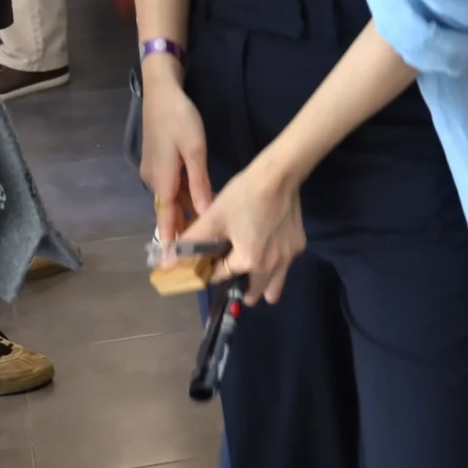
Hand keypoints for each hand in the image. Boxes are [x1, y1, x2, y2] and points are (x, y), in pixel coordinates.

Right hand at [140, 70, 215, 249]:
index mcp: (162, 182)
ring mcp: (154, 171)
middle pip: (168, 213)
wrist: (161, 91)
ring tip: (205, 233)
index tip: (176, 267)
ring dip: (185, 215)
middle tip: (201, 252)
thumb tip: (205, 214)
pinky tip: (198, 203)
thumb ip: (200, 184)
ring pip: (171, 200)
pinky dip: (183, 199)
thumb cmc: (179, 120)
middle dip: (182, 232)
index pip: (166, 222)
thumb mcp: (195, 151)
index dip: (171, 245)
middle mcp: (154, 181)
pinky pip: (171, 188)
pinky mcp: (157, 162)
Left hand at [180, 155, 306, 305]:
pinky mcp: (299, 245)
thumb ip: (191, 242)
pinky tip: (269, 245)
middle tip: (232, 271)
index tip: (208, 264)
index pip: (222, 277)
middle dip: (240, 288)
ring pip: (274, 287)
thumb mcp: (213, 217)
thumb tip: (168, 260)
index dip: (211, 272)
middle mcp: (271, 266)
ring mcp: (288, 257)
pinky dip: (276, 264)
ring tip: (254, 272)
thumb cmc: (244, 195)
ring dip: (263, 286)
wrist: (279, 174)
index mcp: (248, 261)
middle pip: (253, 292)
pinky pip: (285, 266)